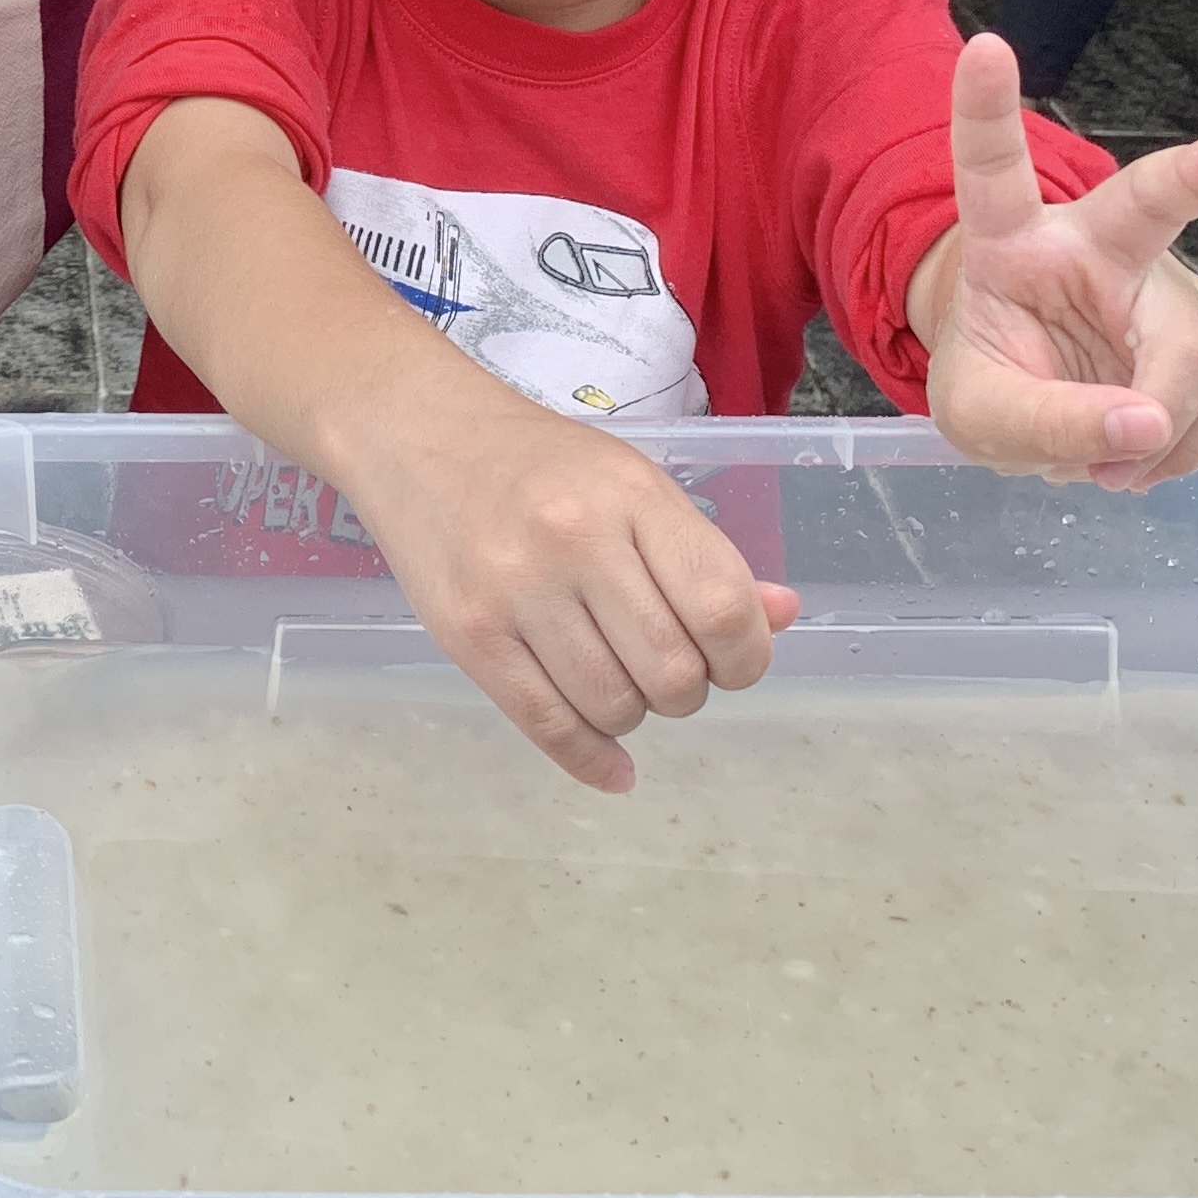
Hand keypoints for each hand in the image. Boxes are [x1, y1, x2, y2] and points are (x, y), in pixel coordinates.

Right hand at [341, 380, 800, 791]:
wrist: (416, 433)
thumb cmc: (539, 462)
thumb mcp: (632, 483)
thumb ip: (705, 554)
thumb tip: (782, 617)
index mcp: (630, 495)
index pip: (722, 608)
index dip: (746, 656)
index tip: (732, 658)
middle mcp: (573, 541)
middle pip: (674, 673)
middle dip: (686, 691)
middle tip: (665, 667)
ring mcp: (514, 590)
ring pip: (615, 707)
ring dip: (634, 714)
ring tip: (617, 679)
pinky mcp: (467, 634)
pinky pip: (546, 724)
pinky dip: (591, 758)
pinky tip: (612, 764)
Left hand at [912, 36, 1197, 490]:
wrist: (1033, 409)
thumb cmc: (995, 385)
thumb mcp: (983, 419)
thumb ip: (1049, 423)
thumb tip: (1146, 424)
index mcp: (1009, 243)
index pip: (992, 168)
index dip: (984, 108)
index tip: (987, 44)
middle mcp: (1093, 244)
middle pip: (1150, 204)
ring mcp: (1156, 284)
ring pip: (1192, 350)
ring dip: (1162, 428)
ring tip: (1109, 470)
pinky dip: (1184, 448)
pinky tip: (1143, 461)